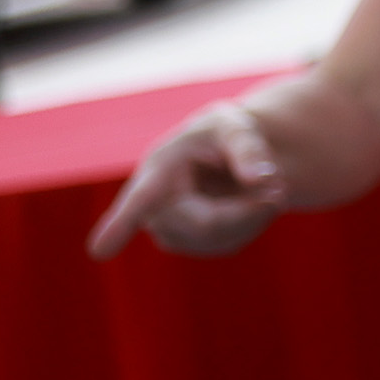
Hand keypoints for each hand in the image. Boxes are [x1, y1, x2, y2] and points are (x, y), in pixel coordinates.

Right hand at [89, 102, 287, 257]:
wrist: (224, 153)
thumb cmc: (223, 135)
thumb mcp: (237, 127)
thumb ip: (248, 148)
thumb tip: (259, 179)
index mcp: (158, 168)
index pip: (140, 199)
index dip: (119, 225)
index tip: (98, 253)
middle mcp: (154, 204)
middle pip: (204, 225)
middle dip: (247, 210)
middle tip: (280, 187)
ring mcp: (169, 229)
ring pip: (220, 238)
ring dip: (254, 215)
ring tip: (266, 186)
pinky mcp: (190, 243)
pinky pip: (229, 243)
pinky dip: (253, 223)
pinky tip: (251, 203)